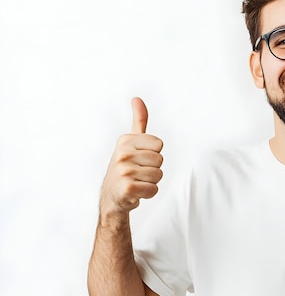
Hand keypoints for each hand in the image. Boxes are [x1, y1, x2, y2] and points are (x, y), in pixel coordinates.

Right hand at [100, 97, 163, 214]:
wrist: (112, 196)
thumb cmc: (125, 167)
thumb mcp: (130, 142)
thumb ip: (138, 121)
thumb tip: (137, 99)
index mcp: (125, 140)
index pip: (159, 145)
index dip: (153, 154)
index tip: (139, 159)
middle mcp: (123, 154)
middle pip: (160, 160)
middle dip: (153, 169)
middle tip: (138, 173)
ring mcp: (124, 171)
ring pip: (158, 175)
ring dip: (151, 182)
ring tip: (137, 181)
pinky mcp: (128, 188)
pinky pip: (154, 189)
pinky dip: (148, 193)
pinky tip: (136, 192)